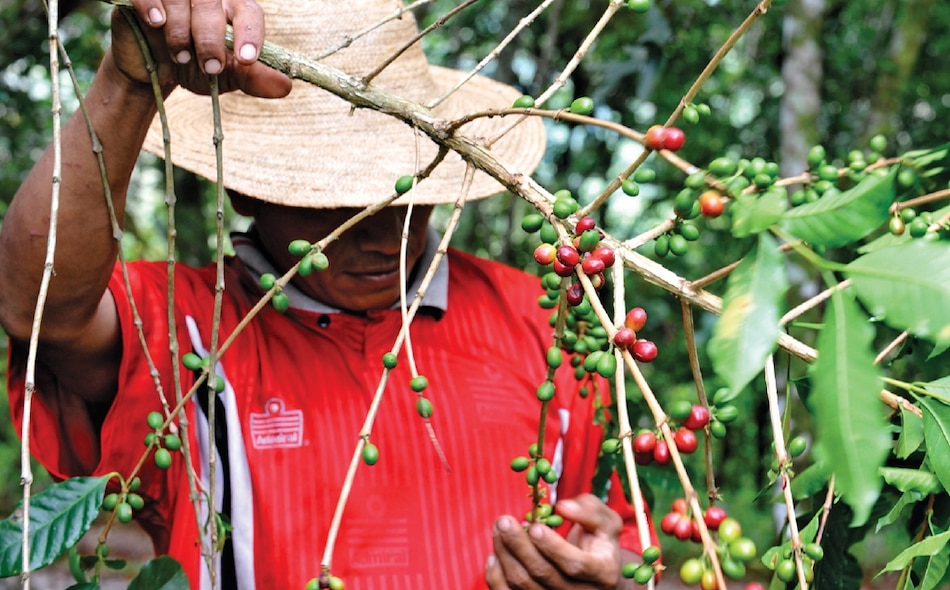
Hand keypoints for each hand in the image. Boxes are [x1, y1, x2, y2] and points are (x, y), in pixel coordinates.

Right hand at [109, 0, 290, 97]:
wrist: (154, 72)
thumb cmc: (196, 68)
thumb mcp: (226, 77)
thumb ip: (254, 78)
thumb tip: (286, 86)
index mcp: (233, 10)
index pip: (249, 11)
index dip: (250, 33)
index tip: (247, 59)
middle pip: (212, 4)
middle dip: (211, 38)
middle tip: (209, 67)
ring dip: (181, 31)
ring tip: (180, 57)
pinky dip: (151, 5)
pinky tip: (156, 23)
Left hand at [486, 494, 624, 588]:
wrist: (597, 575)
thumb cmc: (599, 542)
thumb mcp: (606, 521)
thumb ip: (589, 510)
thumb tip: (563, 508)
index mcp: (603, 572)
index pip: (575, 564)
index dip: (553, 547)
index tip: (535, 527)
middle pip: (543, 574)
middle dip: (520, 545)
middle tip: (504, 521)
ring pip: (524, 585)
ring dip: (506, 555)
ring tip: (499, 529)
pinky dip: (497, 577)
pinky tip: (495, 555)